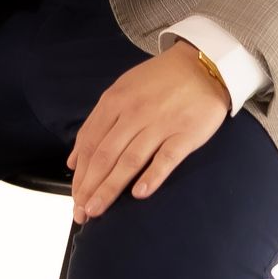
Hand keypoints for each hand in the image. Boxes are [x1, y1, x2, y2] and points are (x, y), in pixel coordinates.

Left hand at [66, 43, 230, 223]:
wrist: (203, 65)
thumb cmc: (160, 81)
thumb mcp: (122, 90)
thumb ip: (97, 123)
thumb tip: (74, 160)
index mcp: (115, 101)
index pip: (90, 144)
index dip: (80, 174)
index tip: (74, 198)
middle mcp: (134, 113)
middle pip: (105, 155)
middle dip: (89, 187)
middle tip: (81, 213)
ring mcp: (160, 124)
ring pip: (129, 160)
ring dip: (110, 188)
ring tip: (97, 210)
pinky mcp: (185, 133)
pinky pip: (166, 158)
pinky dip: (152, 177)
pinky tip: (139, 194)